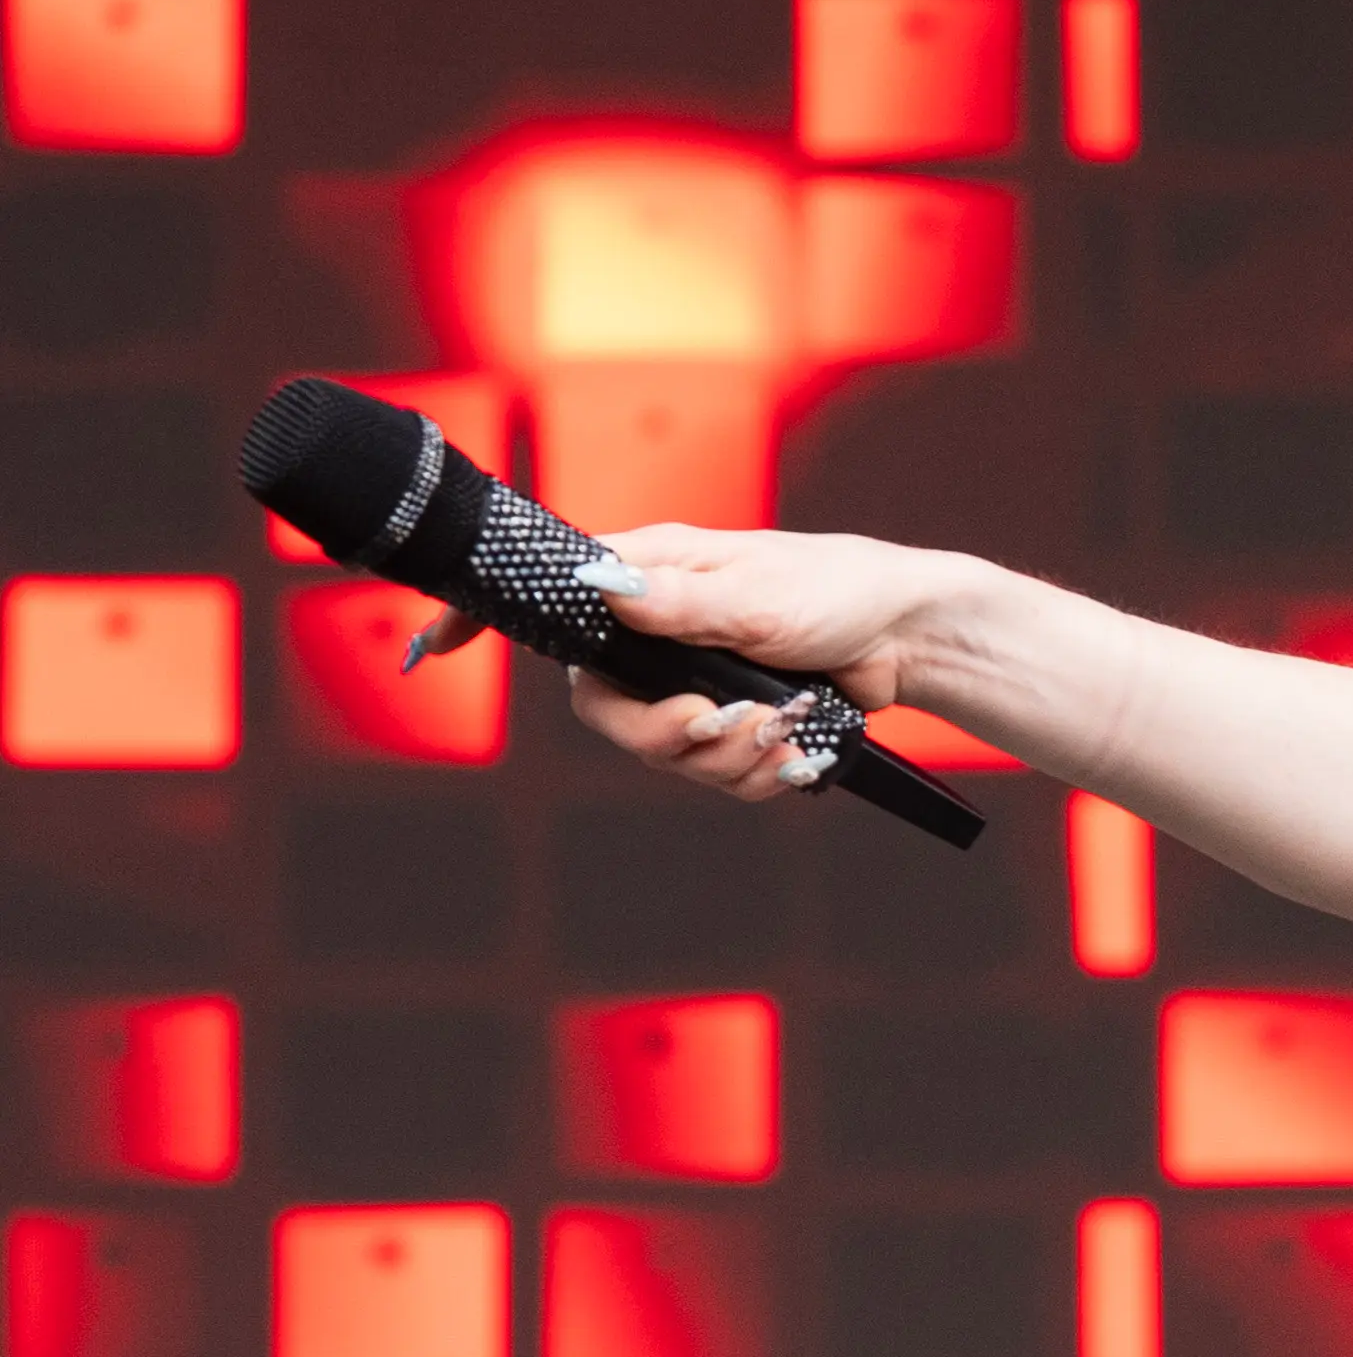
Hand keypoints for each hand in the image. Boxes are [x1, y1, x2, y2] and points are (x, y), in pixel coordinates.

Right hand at [403, 525, 965, 803]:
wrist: (908, 637)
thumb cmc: (836, 589)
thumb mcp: (760, 592)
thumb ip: (683, 600)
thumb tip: (607, 584)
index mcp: (647, 580)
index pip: (548, 599)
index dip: (487, 622)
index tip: (440, 643)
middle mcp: (657, 634)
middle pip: (603, 710)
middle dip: (661, 734)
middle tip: (719, 722)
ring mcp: (692, 682)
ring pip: (665, 754)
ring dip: (727, 758)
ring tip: (783, 728)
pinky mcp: (732, 724)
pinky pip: (716, 776)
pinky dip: (758, 775)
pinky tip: (797, 754)